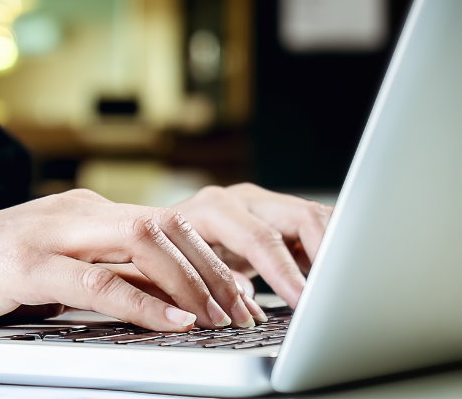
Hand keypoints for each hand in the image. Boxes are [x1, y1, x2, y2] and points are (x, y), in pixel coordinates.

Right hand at [0, 189, 267, 331]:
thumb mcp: (49, 269)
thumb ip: (97, 274)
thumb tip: (152, 297)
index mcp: (83, 212)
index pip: (165, 224)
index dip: (211, 258)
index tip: (240, 293)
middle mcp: (73, 213)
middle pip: (168, 226)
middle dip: (216, 268)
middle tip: (245, 309)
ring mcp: (49, 233)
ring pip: (143, 243)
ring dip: (192, 283)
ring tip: (222, 317)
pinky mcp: (25, 264)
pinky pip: (100, 280)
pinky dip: (145, 302)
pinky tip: (173, 321)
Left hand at [170, 183, 333, 307]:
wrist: (155, 234)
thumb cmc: (160, 254)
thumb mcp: (176, 270)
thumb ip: (210, 284)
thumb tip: (244, 305)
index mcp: (213, 208)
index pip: (260, 238)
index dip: (285, 273)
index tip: (304, 301)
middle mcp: (243, 199)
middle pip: (301, 217)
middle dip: (326, 254)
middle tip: (338, 291)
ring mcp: (264, 204)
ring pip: (316, 217)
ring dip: (335, 250)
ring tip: (347, 283)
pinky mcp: (279, 217)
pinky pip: (316, 228)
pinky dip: (330, 250)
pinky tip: (336, 276)